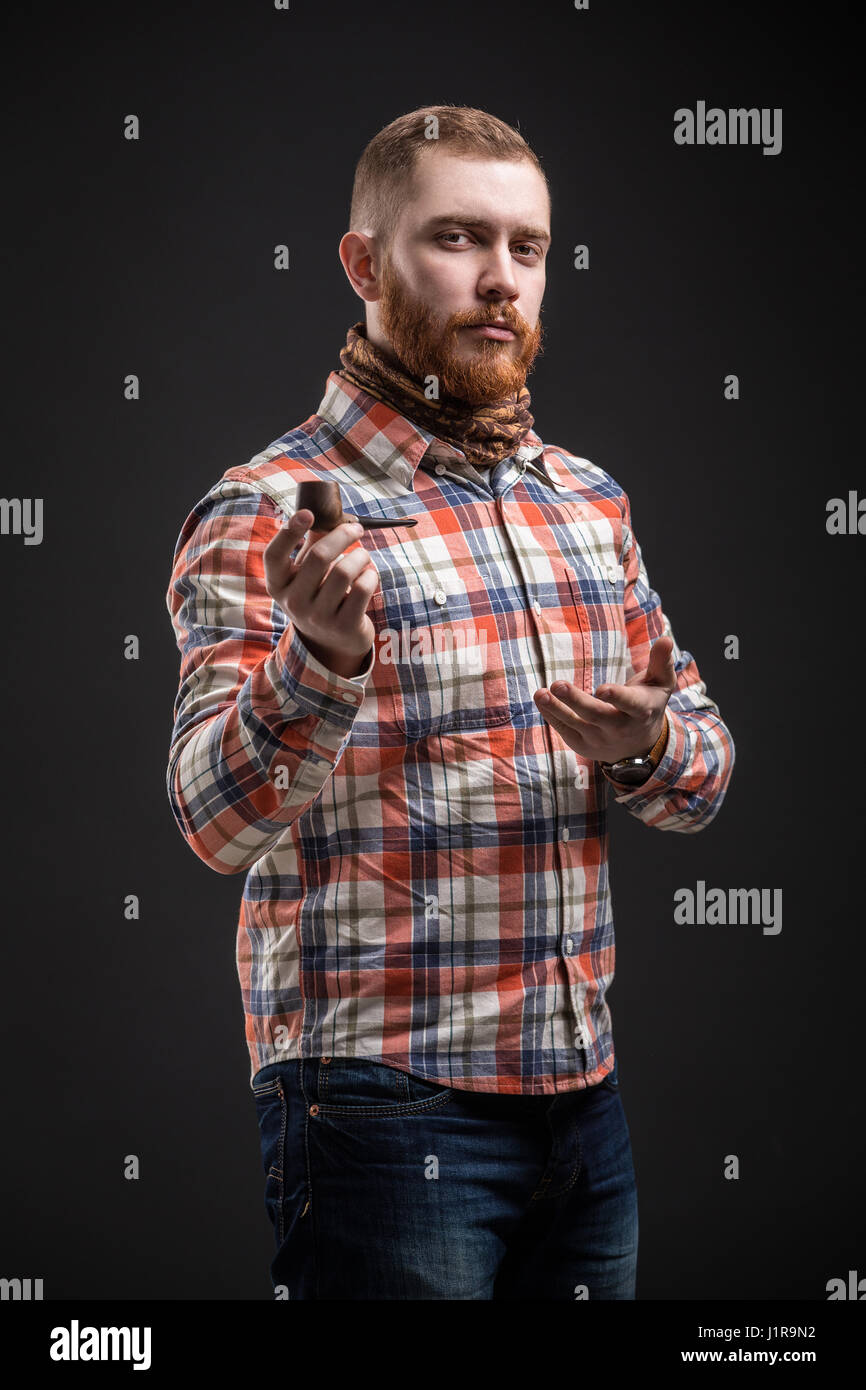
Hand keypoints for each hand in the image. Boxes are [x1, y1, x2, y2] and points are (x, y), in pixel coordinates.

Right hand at [264, 509, 379, 677]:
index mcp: (277, 585)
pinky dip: (371, 575)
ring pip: (344, 571)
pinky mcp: (343, 626)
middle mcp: (293, 602)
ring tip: (363, 556)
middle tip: (356, 528)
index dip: (288, 532)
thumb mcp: (306, 574)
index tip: (308, 513)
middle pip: (318, 556)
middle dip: (342, 535)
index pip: (274, 556)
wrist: (332, 642)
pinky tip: (369, 576)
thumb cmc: (318, 595)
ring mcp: (318, 617)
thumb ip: (311, 544)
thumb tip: (326, 513)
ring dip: (360, 556)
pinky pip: (363, 588)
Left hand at [533, 634, 676, 761]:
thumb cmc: (648, 704)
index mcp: (641, 711)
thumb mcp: (661, 684)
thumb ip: (661, 661)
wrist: (639, 746)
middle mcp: (619, 728)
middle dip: (576, 701)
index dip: (617, 697)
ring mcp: (600, 739)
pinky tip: (541, 699)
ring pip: (576, 724)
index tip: (602, 689)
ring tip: (541, 693)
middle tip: (557, 685)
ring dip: (557, 709)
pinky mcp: (583, 745)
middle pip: (596, 715)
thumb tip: (666, 639)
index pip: (630, 705)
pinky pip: (565, 730)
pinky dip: (552, 716)